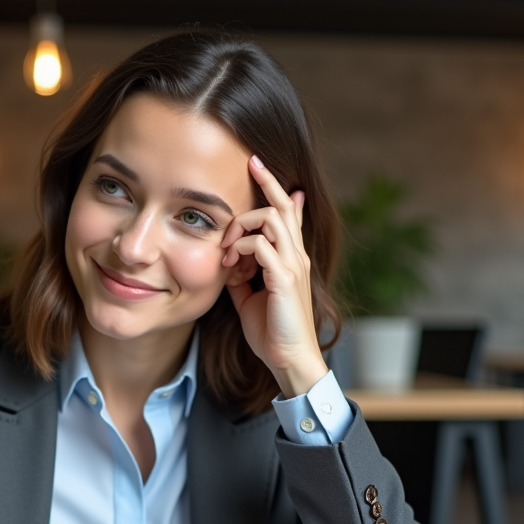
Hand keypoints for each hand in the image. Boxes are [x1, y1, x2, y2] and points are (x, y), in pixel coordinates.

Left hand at [221, 155, 327, 397]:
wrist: (288, 359)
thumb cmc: (271, 331)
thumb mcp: (249, 296)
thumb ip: (241, 274)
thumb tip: (227, 260)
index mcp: (290, 257)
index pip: (287, 212)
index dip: (273, 186)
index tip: (257, 164)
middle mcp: (296, 255)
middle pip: (284, 205)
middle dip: (265, 182)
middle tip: (248, 167)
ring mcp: (293, 265)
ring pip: (271, 219)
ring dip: (242, 226)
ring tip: (227, 248)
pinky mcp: (285, 279)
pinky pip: (262, 246)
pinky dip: (242, 249)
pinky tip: (232, 265)